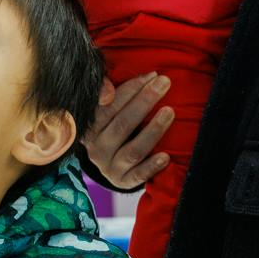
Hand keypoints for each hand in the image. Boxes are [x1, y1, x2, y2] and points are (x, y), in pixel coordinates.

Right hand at [83, 74, 172, 188]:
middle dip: (145, 101)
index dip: (131, 89)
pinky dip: (152, 165)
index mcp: (88, 127)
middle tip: (164, 83)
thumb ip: (105, 95)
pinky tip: (166, 156)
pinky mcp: (123, 181)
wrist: (113, 165)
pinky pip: (139, 175)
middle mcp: (95, 148)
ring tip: (170, 112)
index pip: (108, 106)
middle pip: (122, 124)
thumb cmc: (113, 128)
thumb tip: (108, 89)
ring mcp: (108, 167)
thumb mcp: (106, 111)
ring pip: (133, 150)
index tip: (151, 75)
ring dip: (153, 130)